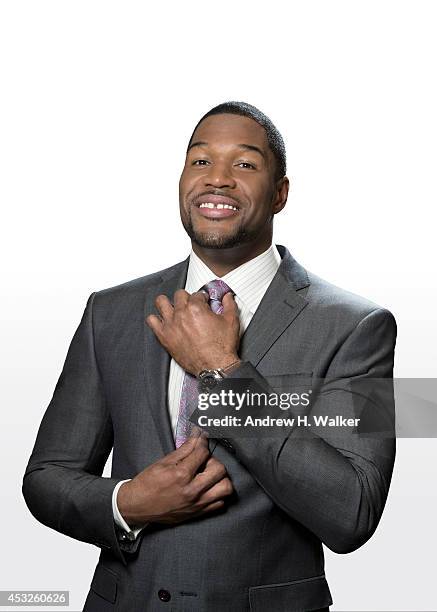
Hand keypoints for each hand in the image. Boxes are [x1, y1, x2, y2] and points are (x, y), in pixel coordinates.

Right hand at [117, 433, 232, 525]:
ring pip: (225, 488)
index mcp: (181, 475)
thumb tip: (196, 437)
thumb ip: (184, 450)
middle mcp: (192, 491)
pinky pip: (220, 503)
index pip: (203, 453)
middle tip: (204, 460)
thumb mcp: (164, 462)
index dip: (203, 442)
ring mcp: (196, 504)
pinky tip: (209, 487)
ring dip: (221, 478)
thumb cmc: (147, 484)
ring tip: (210, 474)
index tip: (202, 439)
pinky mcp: (197, 513)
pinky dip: (218, 493)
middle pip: (219, 470)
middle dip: (213, 460)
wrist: (137, 505)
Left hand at [146, 289, 239, 375]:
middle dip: (187, 298)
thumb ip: (229, 304)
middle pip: (179, 295)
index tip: (203, 302)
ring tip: (174, 308)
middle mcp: (181, 314)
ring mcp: (171, 325)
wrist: (215, 366)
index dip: (202, 298)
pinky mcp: (164, 337)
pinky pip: (151, 321)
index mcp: (196, 308)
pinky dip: (156, 319)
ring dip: (168, 303)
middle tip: (192, 305)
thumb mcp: (231, 321)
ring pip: (161, 302)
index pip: (197, 294)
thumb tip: (227, 296)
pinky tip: (164, 321)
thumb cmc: (222, 347)